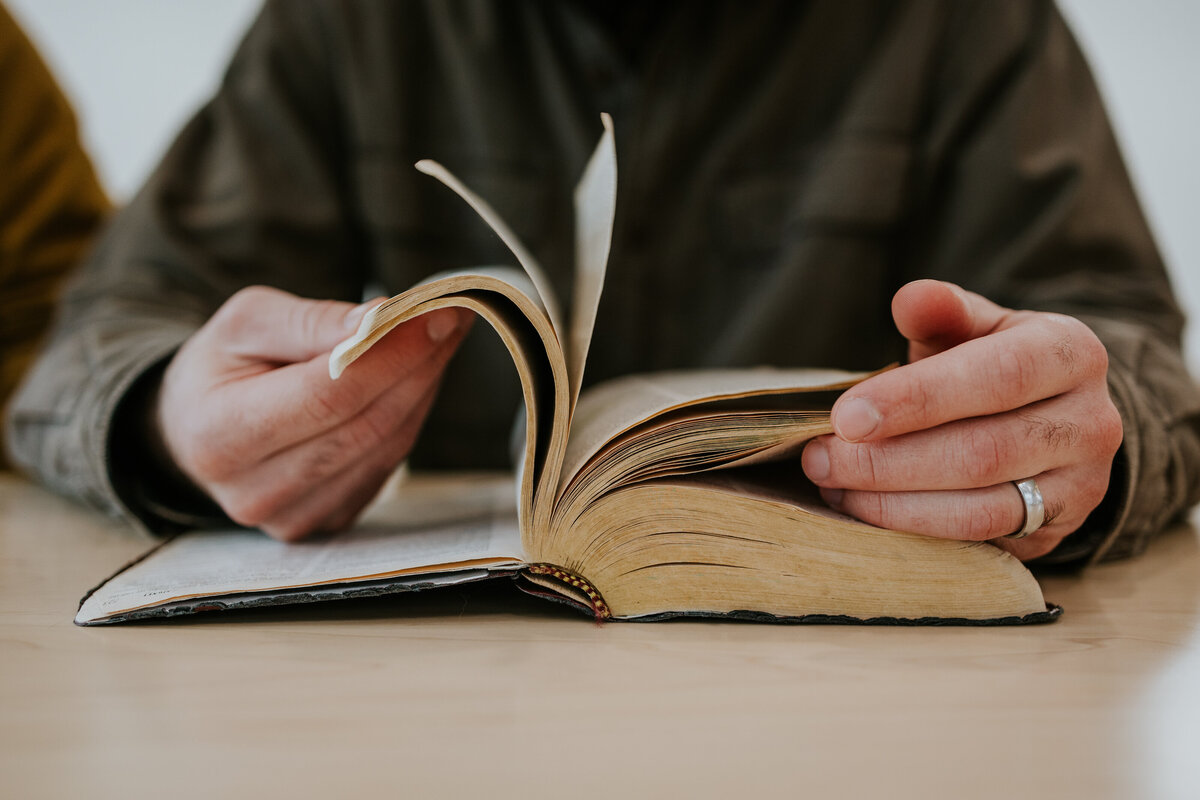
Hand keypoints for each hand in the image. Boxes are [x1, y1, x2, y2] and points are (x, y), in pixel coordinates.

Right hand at [157, 286, 472, 540]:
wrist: (194, 429)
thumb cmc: (222, 367)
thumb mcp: (247, 322)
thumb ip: (311, 322)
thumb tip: (379, 320)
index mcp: (221, 435)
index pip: (328, 396)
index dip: (390, 355)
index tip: (434, 313)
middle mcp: (254, 491)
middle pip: (366, 425)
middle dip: (418, 366)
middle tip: (451, 318)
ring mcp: (292, 517)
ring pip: (385, 448)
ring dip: (422, 389)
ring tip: (438, 340)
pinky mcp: (325, 522)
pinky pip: (385, 466)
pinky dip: (408, 418)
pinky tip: (414, 379)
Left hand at [801, 279, 1122, 559]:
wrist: (1052, 416)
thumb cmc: (993, 363)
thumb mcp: (974, 326)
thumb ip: (942, 312)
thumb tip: (911, 299)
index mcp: (1069, 353)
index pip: (996, 377)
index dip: (917, 399)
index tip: (847, 417)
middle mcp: (1088, 421)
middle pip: (981, 452)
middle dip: (887, 462)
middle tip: (820, 459)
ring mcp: (1080, 486)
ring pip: (980, 509)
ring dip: (893, 505)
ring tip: (834, 487)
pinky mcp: (1057, 532)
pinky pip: (978, 542)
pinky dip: (914, 532)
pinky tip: (866, 512)